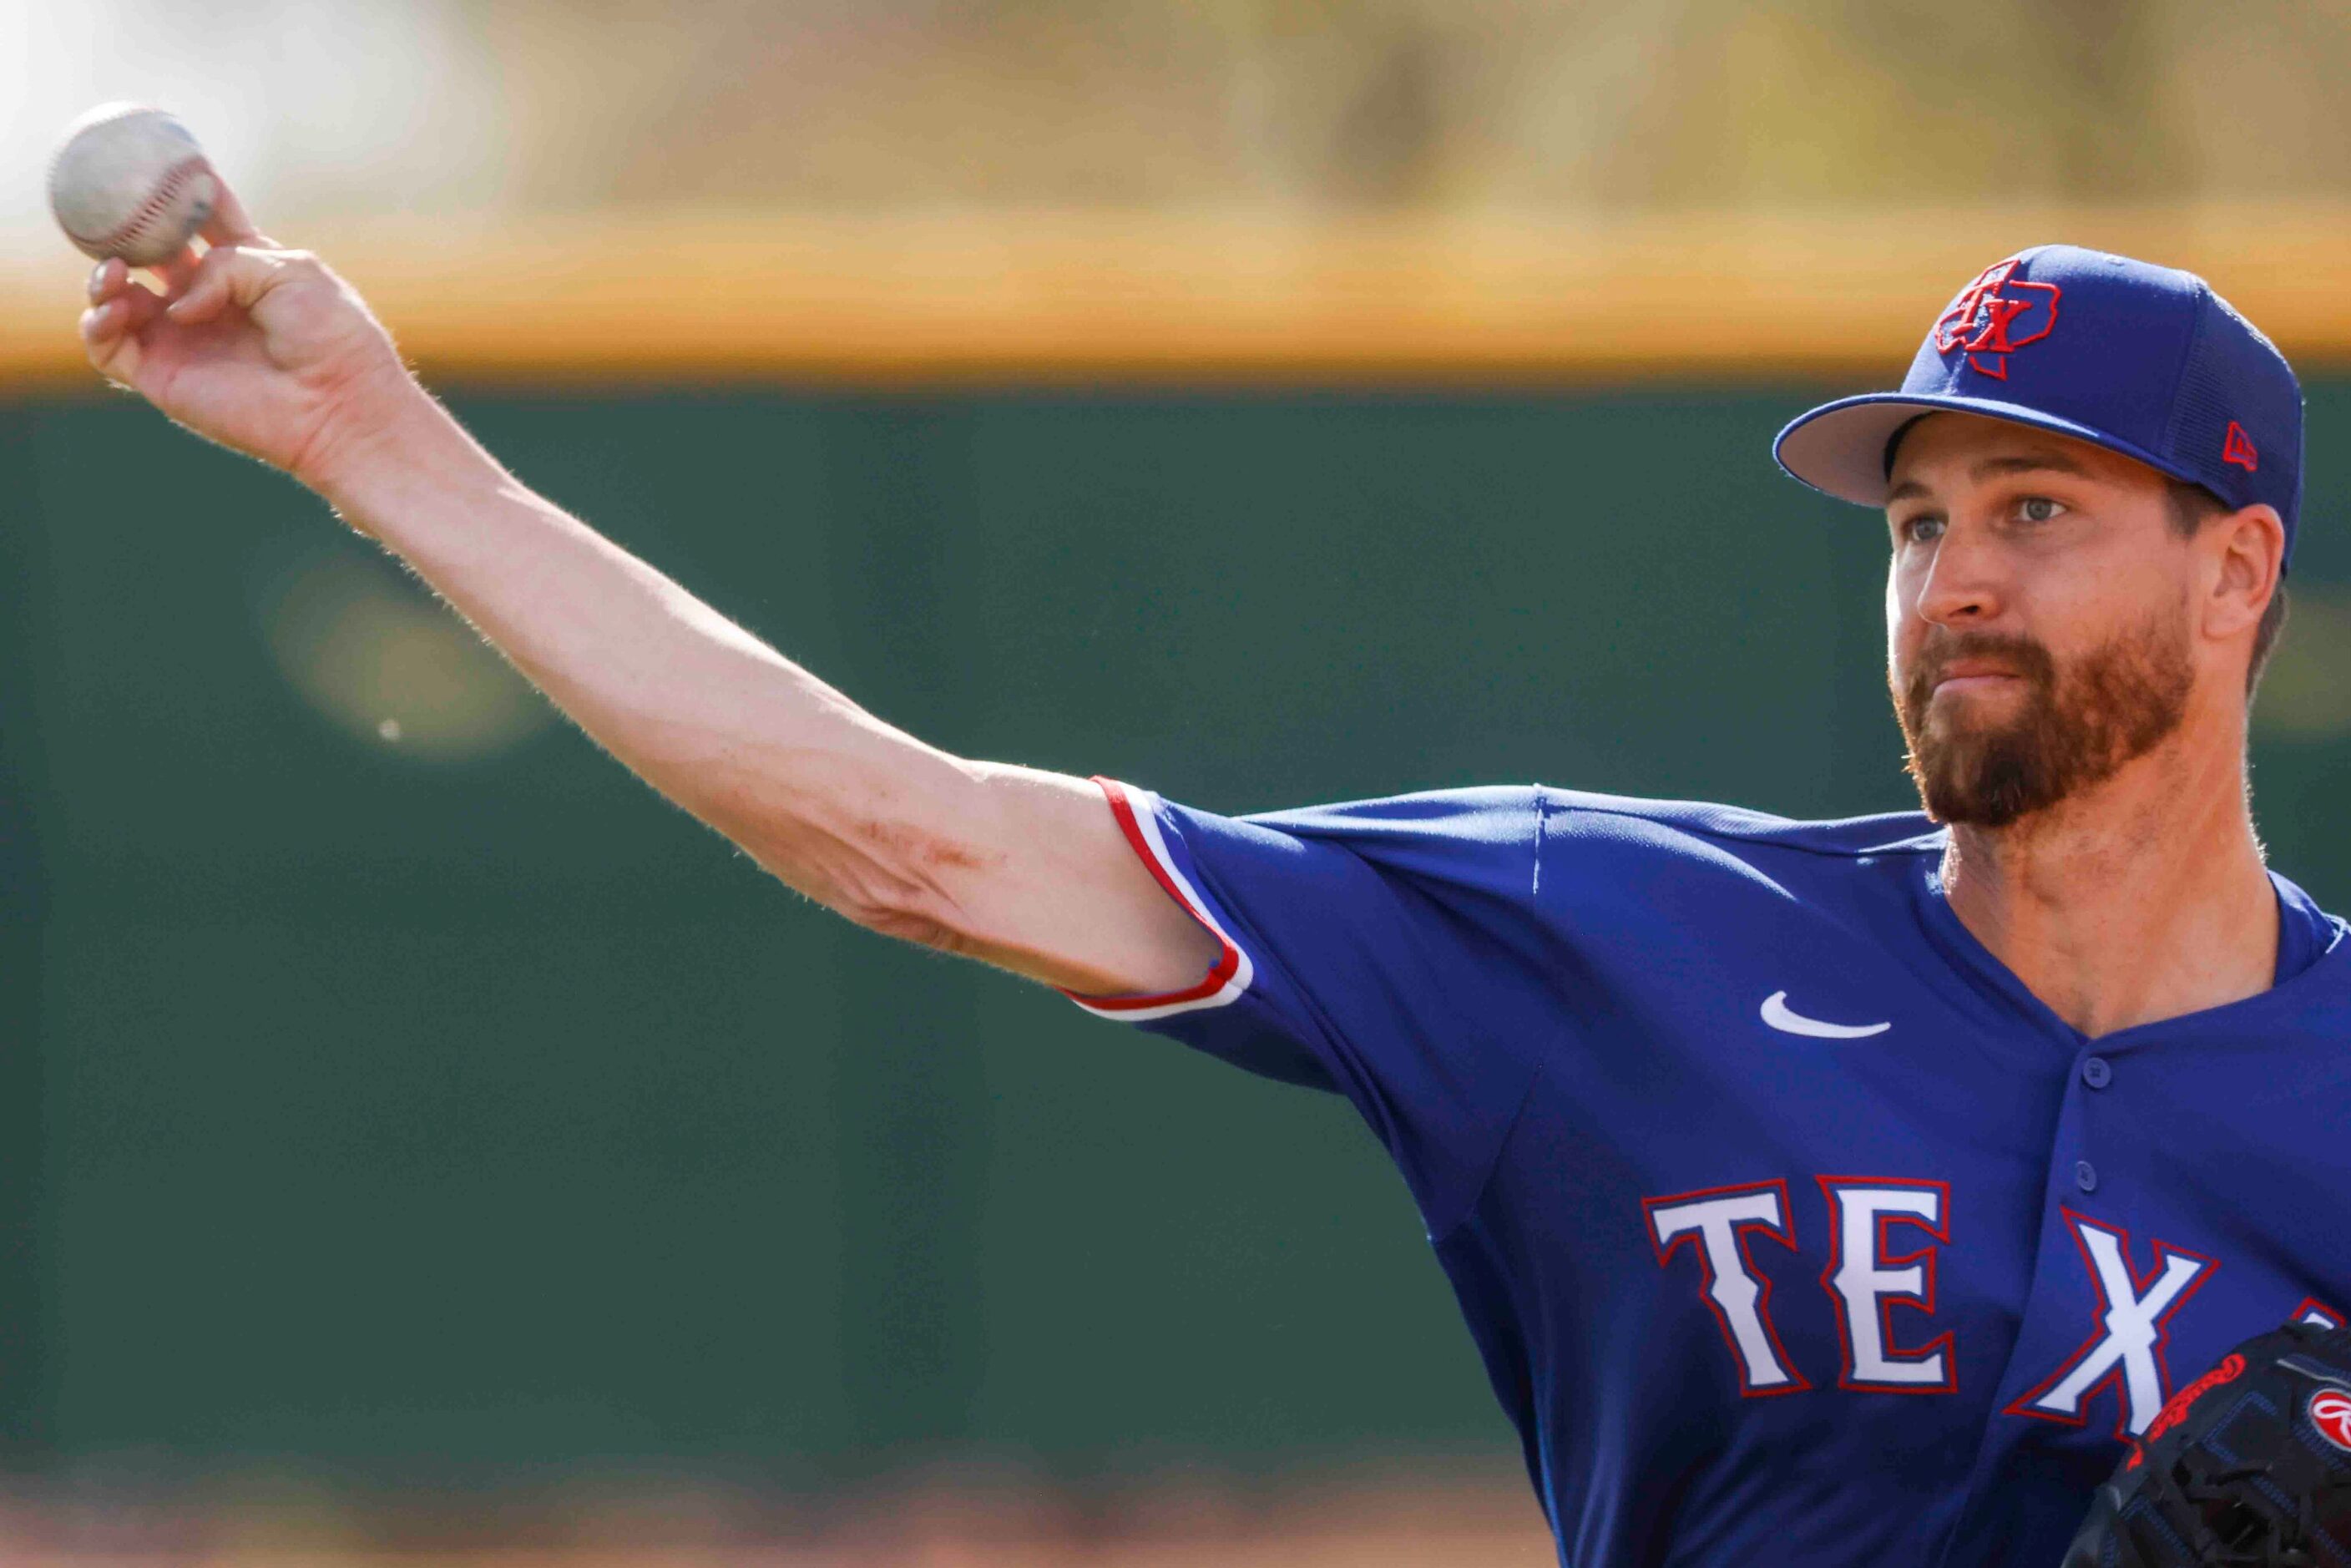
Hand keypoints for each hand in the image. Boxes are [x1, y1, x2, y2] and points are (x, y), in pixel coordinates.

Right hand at [79, 179, 423, 494]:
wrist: (339, 404)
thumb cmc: (330, 336)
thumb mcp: (288, 270)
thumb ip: (224, 262)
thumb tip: (178, 300)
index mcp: (246, 269)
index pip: (204, 222)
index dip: (182, 191)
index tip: (160, 159)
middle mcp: (208, 300)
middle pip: (148, 253)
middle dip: (127, 230)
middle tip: (113, 213)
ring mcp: (181, 338)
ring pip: (115, 297)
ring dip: (103, 278)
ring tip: (116, 270)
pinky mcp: (163, 376)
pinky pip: (107, 346)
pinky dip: (98, 323)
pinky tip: (117, 309)